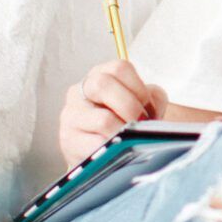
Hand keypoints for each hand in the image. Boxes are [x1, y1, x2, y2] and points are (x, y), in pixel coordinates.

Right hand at [58, 60, 174, 169]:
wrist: (100, 152)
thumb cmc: (123, 122)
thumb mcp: (140, 102)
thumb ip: (152, 98)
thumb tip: (152, 111)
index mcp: (100, 74)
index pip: (119, 68)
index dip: (139, 88)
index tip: (148, 107)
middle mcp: (81, 90)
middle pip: (103, 84)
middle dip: (130, 107)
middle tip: (140, 123)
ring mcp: (72, 115)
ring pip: (103, 119)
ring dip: (125, 132)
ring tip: (132, 139)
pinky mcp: (69, 140)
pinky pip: (97, 145)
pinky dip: (114, 149)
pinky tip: (119, 151)